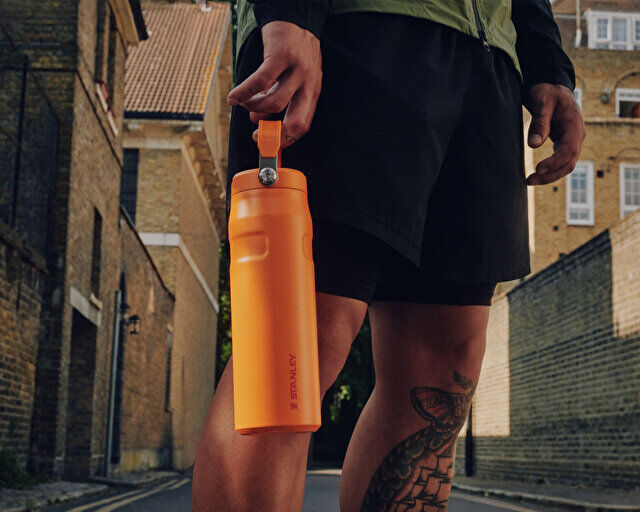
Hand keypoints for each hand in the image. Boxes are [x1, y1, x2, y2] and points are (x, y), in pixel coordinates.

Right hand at [227, 21, 321, 147]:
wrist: (294, 17)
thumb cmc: (293, 50)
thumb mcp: (294, 77)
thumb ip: (280, 97)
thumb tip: (260, 118)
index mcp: (311, 92)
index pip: (303, 124)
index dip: (286, 139)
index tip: (269, 145)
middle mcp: (308, 84)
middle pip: (297, 120)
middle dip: (275, 133)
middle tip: (256, 135)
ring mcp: (297, 70)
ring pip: (274, 102)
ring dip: (254, 108)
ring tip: (244, 104)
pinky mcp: (281, 56)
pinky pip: (260, 81)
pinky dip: (244, 92)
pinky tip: (234, 96)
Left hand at [524, 83, 585, 185]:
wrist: (553, 88)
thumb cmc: (547, 92)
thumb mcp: (542, 102)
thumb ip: (539, 122)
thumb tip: (533, 145)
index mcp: (574, 125)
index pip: (569, 150)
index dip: (554, 162)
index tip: (537, 168)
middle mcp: (577, 135)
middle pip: (569, 163)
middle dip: (550, 175)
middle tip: (529, 180)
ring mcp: (573, 141)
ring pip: (566, 165)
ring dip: (549, 176)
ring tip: (529, 180)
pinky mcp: (565, 144)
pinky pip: (561, 162)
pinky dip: (550, 170)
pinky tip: (537, 174)